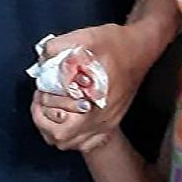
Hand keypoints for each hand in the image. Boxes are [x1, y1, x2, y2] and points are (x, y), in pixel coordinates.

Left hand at [30, 21, 161, 151]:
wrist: (140, 48)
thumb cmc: (114, 44)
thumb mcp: (83, 38)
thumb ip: (57, 47)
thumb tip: (41, 60)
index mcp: (94, 104)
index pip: (60, 128)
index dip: (42, 110)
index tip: (41, 90)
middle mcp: (102, 119)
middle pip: (62, 139)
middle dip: (44, 120)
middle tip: (43, 98)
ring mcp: (107, 122)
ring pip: (73, 143)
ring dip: (56, 129)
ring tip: (52, 107)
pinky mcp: (111, 120)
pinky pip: (88, 142)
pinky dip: (73, 135)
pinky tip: (68, 116)